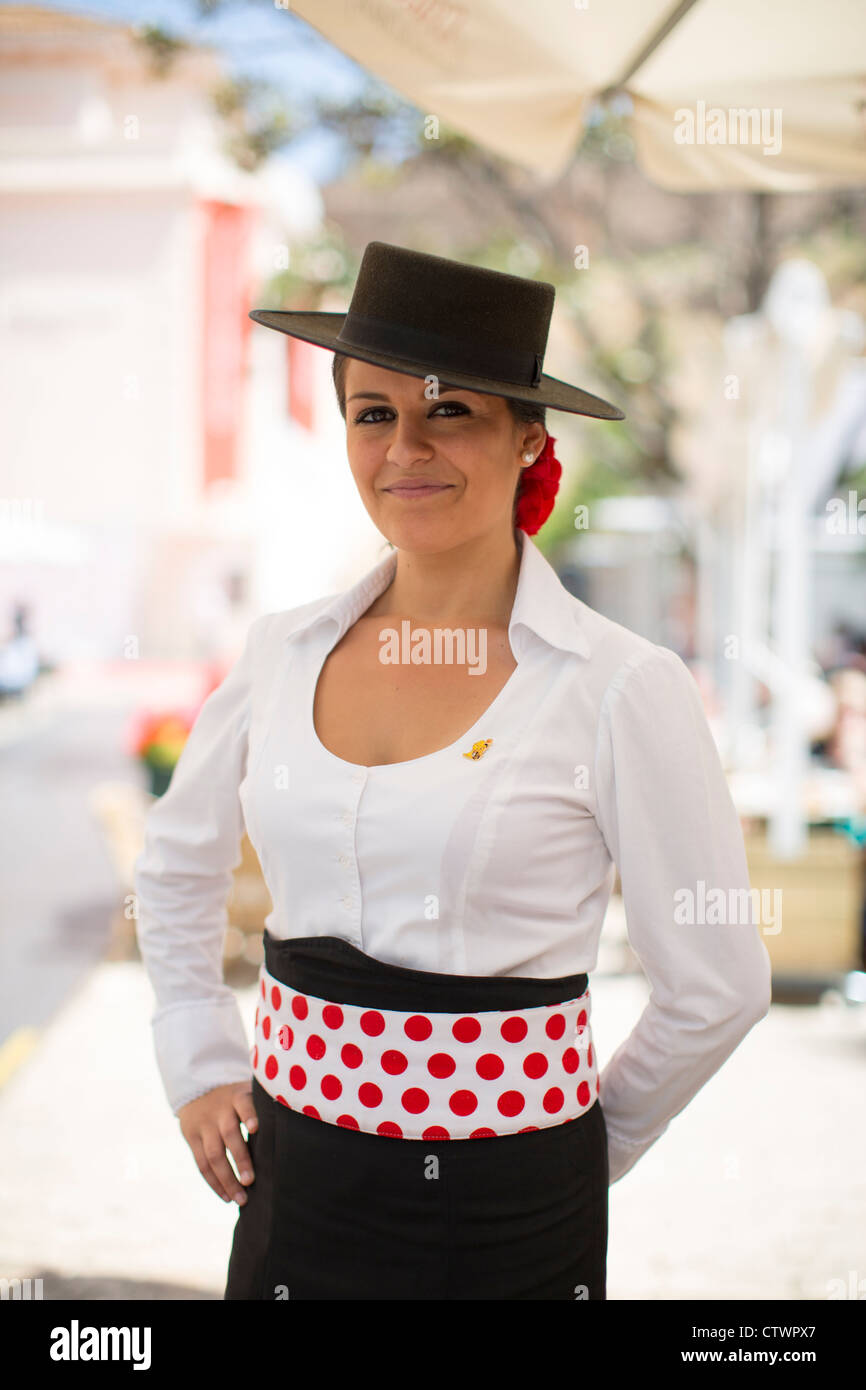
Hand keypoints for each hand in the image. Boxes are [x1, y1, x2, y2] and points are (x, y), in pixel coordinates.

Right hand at [177, 1081, 257, 1205]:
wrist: (197, 1091)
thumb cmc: (235, 1099)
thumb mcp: (247, 1092)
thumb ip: (264, 1105)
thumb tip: (293, 1126)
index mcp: (237, 1097)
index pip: (243, 1104)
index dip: (249, 1115)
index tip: (256, 1128)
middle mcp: (219, 1111)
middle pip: (229, 1134)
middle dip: (240, 1159)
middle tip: (251, 1180)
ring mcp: (204, 1126)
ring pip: (213, 1154)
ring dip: (227, 1179)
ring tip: (242, 1199)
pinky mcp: (192, 1138)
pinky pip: (202, 1164)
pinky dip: (214, 1183)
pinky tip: (227, 1197)